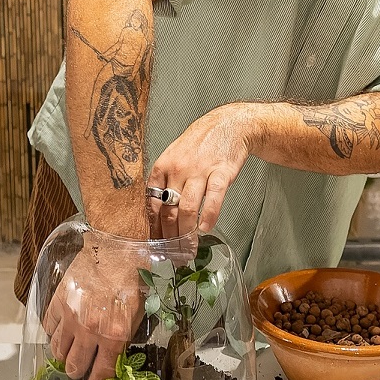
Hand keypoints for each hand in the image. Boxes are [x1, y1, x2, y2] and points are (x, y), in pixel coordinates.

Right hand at [41, 238, 147, 379]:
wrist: (115, 249)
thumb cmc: (131, 279)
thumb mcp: (138, 314)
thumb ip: (124, 338)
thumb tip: (114, 356)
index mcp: (115, 335)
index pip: (101, 373)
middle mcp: (90, 331)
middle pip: (74, 366)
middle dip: (77, 372)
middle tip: (79, 370)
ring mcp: (71, 317)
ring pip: (57, 351)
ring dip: (62, 356)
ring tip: (68, 353)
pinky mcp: (58, 302)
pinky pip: (48, 328)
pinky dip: (52, 333)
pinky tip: (60, 331)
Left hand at [146, 103, 255, 239]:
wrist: (227, 125)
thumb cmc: (200, 145)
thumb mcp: (174, 158)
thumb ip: (166, 184)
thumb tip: (159, 216)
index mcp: (162, 167)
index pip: (151, 204)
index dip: (154, 228)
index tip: (157, 244)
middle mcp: (177, 169)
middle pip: (168, 211)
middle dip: (170, 238)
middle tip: (174, 254)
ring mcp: (199, 170)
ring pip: (186, 209)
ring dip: (187, 234)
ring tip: (189, 249)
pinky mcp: (220, 171)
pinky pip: (213, 197)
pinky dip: (209, 215)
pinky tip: (206, 228)